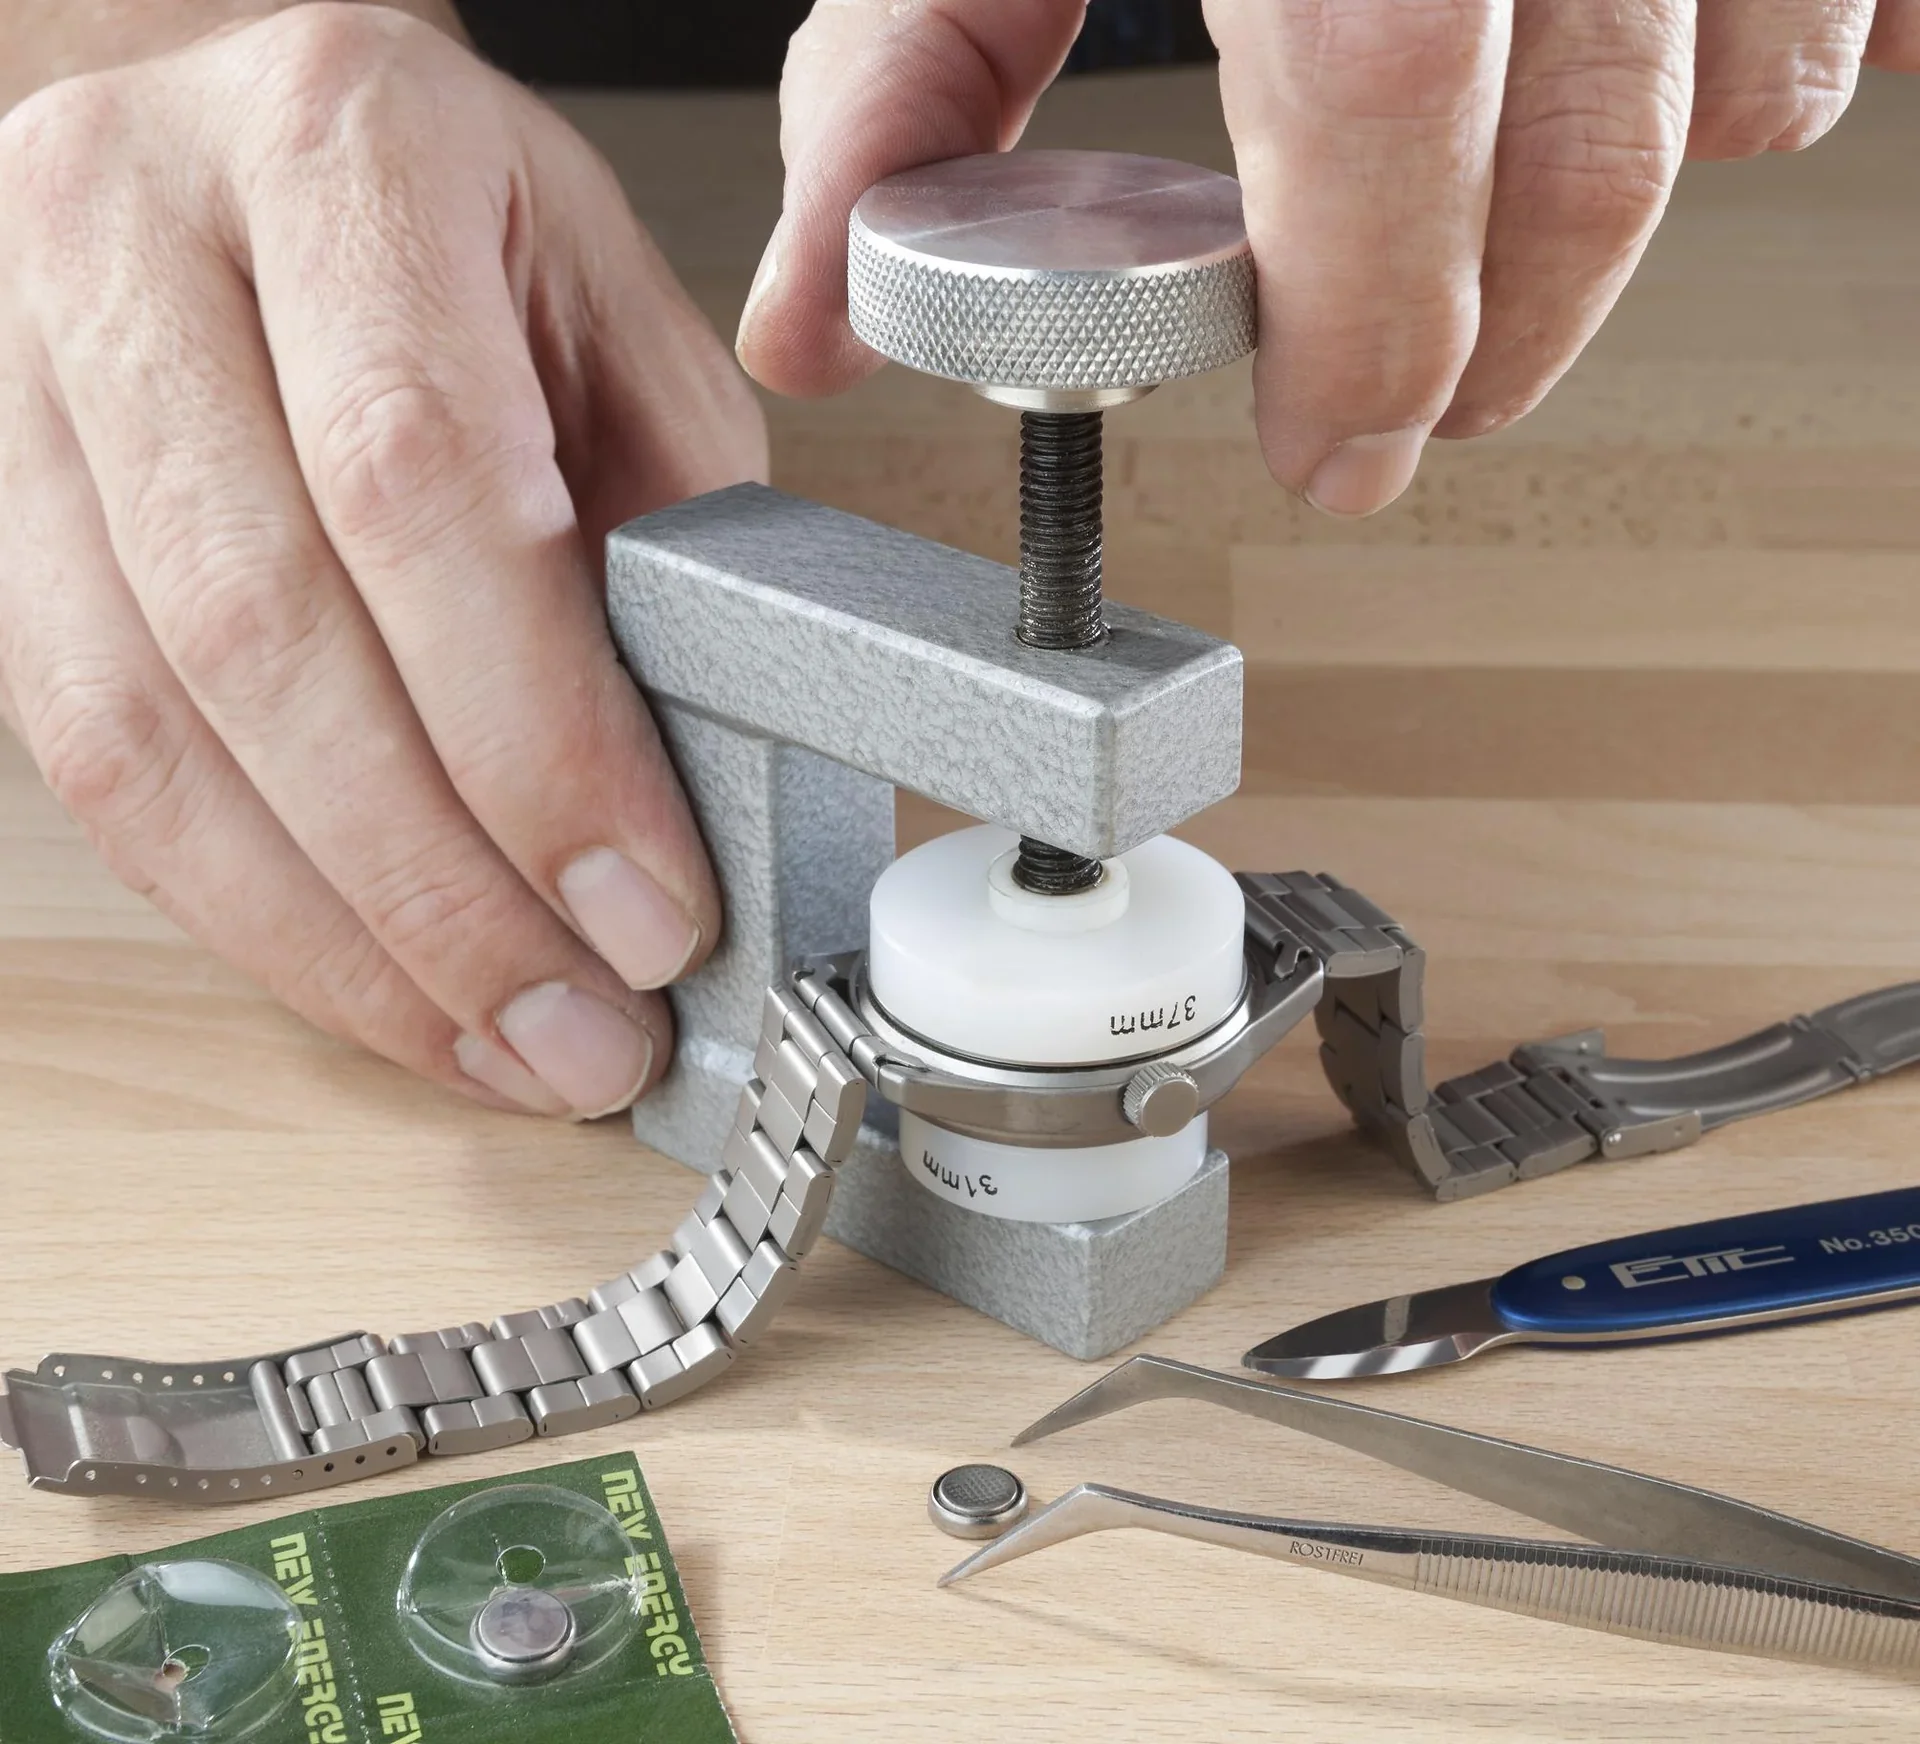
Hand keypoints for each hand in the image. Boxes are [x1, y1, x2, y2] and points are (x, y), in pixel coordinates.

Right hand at [0, 4, 765, 1116]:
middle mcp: (132, 239)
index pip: (417, 477)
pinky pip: (99, 765)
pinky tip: (385, 987)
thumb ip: (670, 531)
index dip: (535, 730)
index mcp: (340, 146)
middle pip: (266, 627)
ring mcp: (23, 383)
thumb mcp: (621, 329)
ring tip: (507, 1044)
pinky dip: (257, 911)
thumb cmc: (472, 240)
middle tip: (587, 1022)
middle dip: (448, 879)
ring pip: (150, 729)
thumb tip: (699, 793)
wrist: (269, 152)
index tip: (649, 902)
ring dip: (348, 937)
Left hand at [738, 0, 1919, 515]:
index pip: (1380, 97)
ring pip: (1764, 78)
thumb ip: (900, 86)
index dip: (1371, 322)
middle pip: (1593, 148)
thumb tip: (811, 322)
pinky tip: (1682, 78)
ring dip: (1636, 199)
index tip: (1332, 451)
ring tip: (1514, 217)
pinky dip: (1793, 60)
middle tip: (1410, 408)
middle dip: (1504, 336)